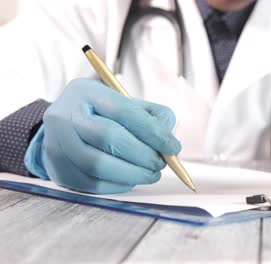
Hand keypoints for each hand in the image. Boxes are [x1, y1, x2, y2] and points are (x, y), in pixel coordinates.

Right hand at [25, 78, 180, 193]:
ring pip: (98, 164)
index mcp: (86, 92)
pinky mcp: (58, 169)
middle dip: (143, 154)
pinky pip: (92, 183)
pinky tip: (132, 179)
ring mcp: (57, 143)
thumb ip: (155, 117)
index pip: (124, 111)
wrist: (67, 127)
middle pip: (109, 137)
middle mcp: (65, 115)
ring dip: (133, 173)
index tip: (173, 147)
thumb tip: (169, 145)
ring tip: (151, 174)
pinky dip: (119, 184)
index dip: (153, 132)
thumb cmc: (107, 115)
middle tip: (161, 163)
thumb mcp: (130, 104)